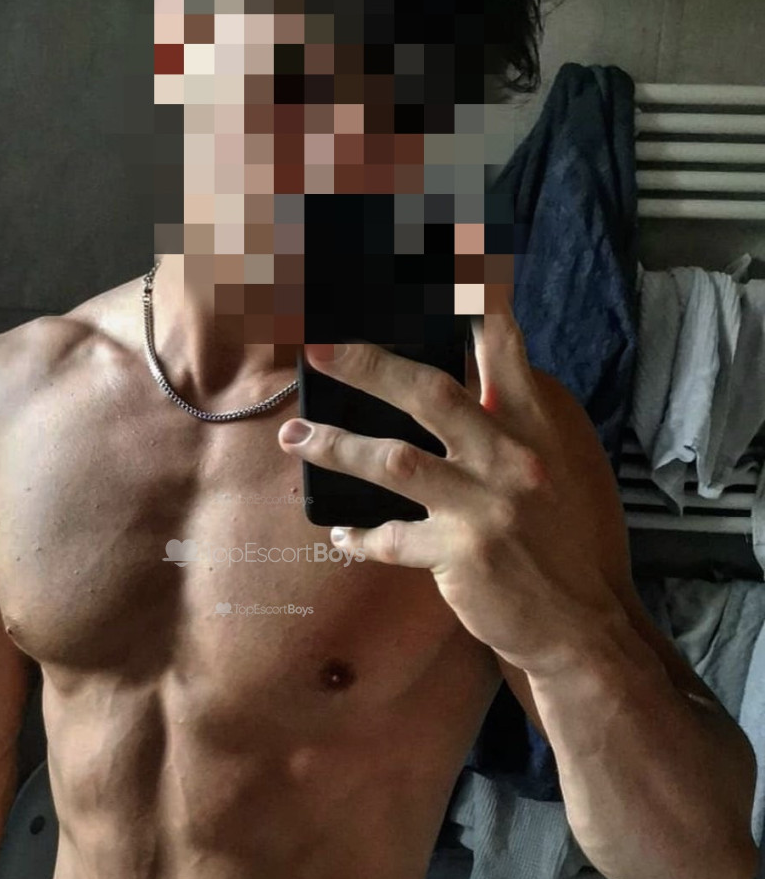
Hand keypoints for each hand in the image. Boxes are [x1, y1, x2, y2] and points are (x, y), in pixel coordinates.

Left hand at [277, 289, 618, 676]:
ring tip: (295, 436)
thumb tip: (472, 386)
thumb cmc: (572, 543)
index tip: (441, 251)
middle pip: (428, 393)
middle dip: (366, 365)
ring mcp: (485, 506)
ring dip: (335, 446)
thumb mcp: (563, 468)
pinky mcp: (461, 555)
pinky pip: (390, 538)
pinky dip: (360, 535)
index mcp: (538, 426)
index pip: (502, 346)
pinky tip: (340, 532)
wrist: (582, 626)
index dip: (469, 296)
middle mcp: (512, 457)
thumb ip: (518, 425)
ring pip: (393, 462)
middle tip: (316, 347)